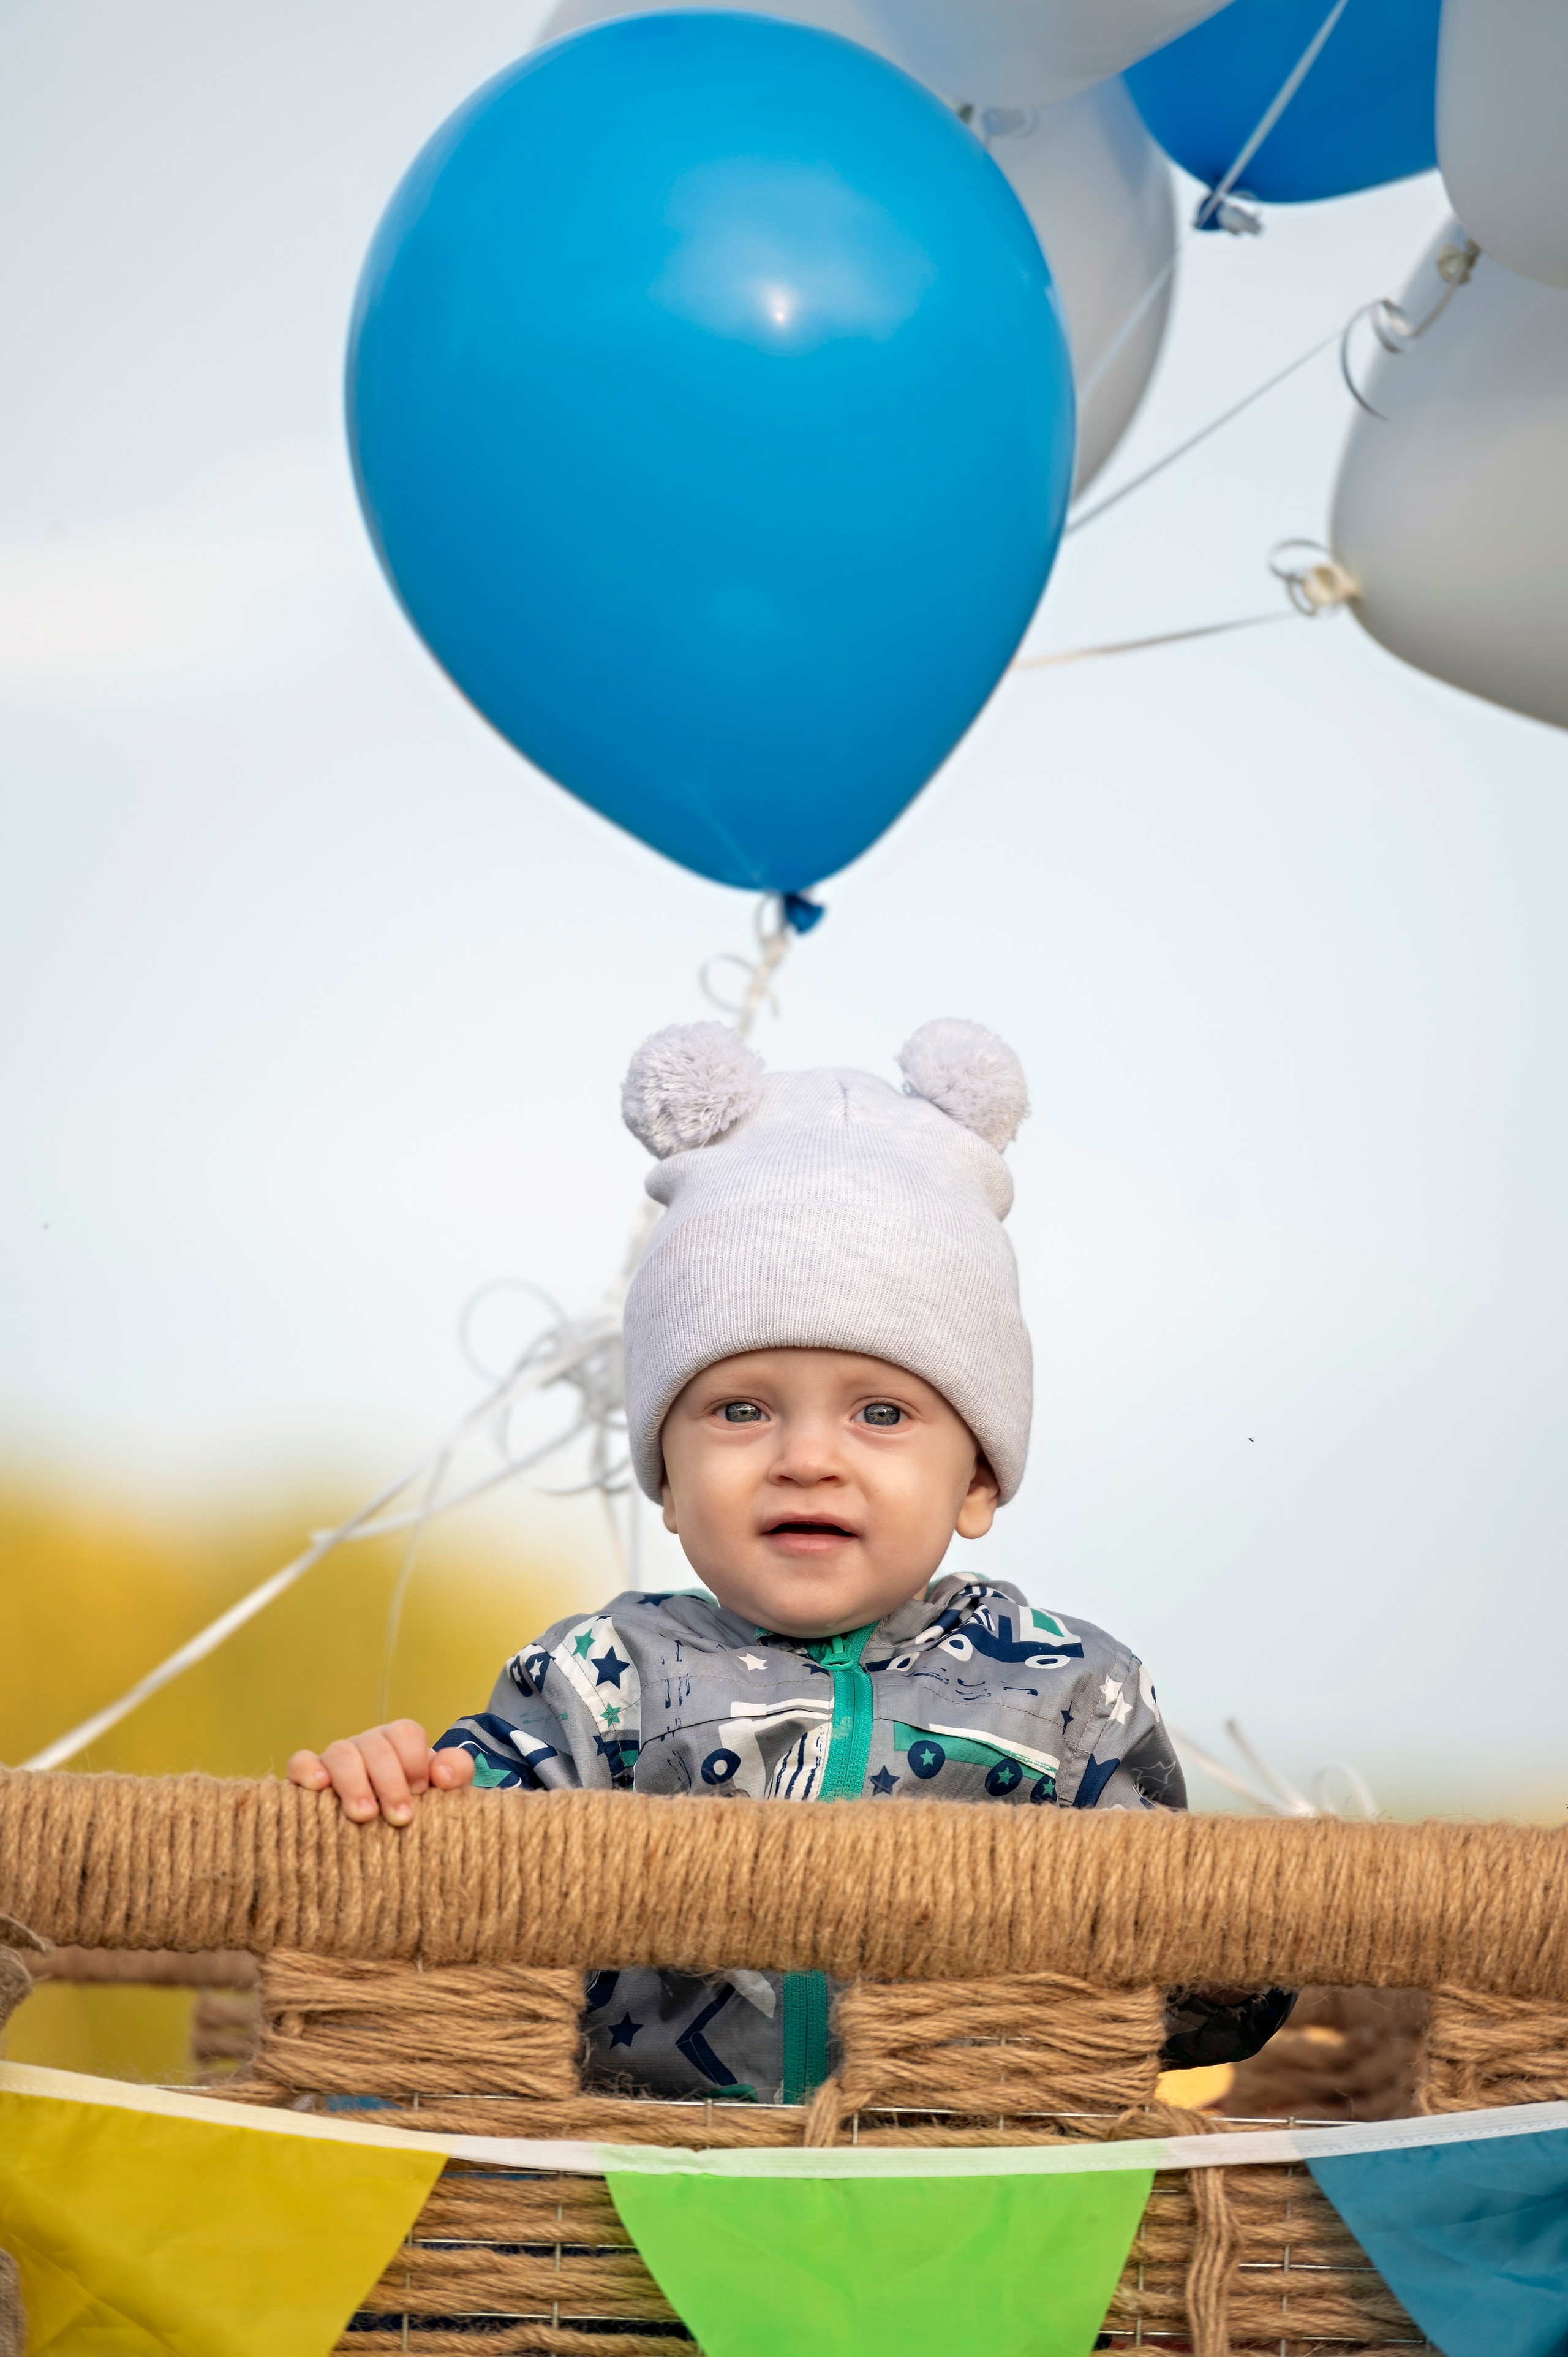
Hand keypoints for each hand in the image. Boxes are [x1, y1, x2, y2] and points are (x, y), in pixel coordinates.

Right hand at [286, 1720, 474, 1824]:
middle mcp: (367, 1745)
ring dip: (355, 1784)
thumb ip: (456, 1772)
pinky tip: (319, 1786)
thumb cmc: (416, 1806)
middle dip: (390, 1782)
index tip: (421, 1791)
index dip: (415, 1761)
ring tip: (365, 1816)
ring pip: (340, 1753)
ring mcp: (337, 1759)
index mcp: (399, 1742)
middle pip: (375, 1744)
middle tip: (401, 1818)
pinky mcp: (309, 1776)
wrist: (386, 1832)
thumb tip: (441, 1775)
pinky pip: (300, 1762)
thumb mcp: (443, 1790)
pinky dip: (307, 1769)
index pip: (406, 1732)